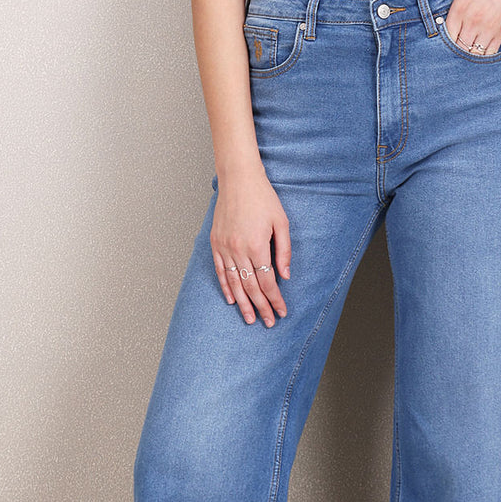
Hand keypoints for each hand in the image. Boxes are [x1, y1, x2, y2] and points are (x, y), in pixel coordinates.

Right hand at [211, 165, 290, 325]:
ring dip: (243, 303)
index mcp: (257, 246)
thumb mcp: (281, 222)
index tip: (281, 311)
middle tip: (268, 322)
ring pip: (234, 283)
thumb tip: (285, 275)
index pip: (268, 281)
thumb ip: (284, 251)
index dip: (275, 299)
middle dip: (261, 307)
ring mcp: (224, 247)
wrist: (238, 179)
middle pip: (251, 287)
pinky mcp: (215, 243)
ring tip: (249, 318)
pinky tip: (231, 299)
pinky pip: (220, 270)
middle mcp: (238, 250)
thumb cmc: (262, 198)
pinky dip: (225, 287)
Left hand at [412, 0, 500, 55]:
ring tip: (461, 55)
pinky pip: (489, 53)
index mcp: (461, 8)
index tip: (438, 41)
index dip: (440, 40)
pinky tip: (477, 55)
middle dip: (452, 50)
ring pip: (472, 52)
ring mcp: (488, 29)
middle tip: (448, 53)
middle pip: (457, 46)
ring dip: (466, 55)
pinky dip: (482, 56)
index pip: (444, 34)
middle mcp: (473, 21)